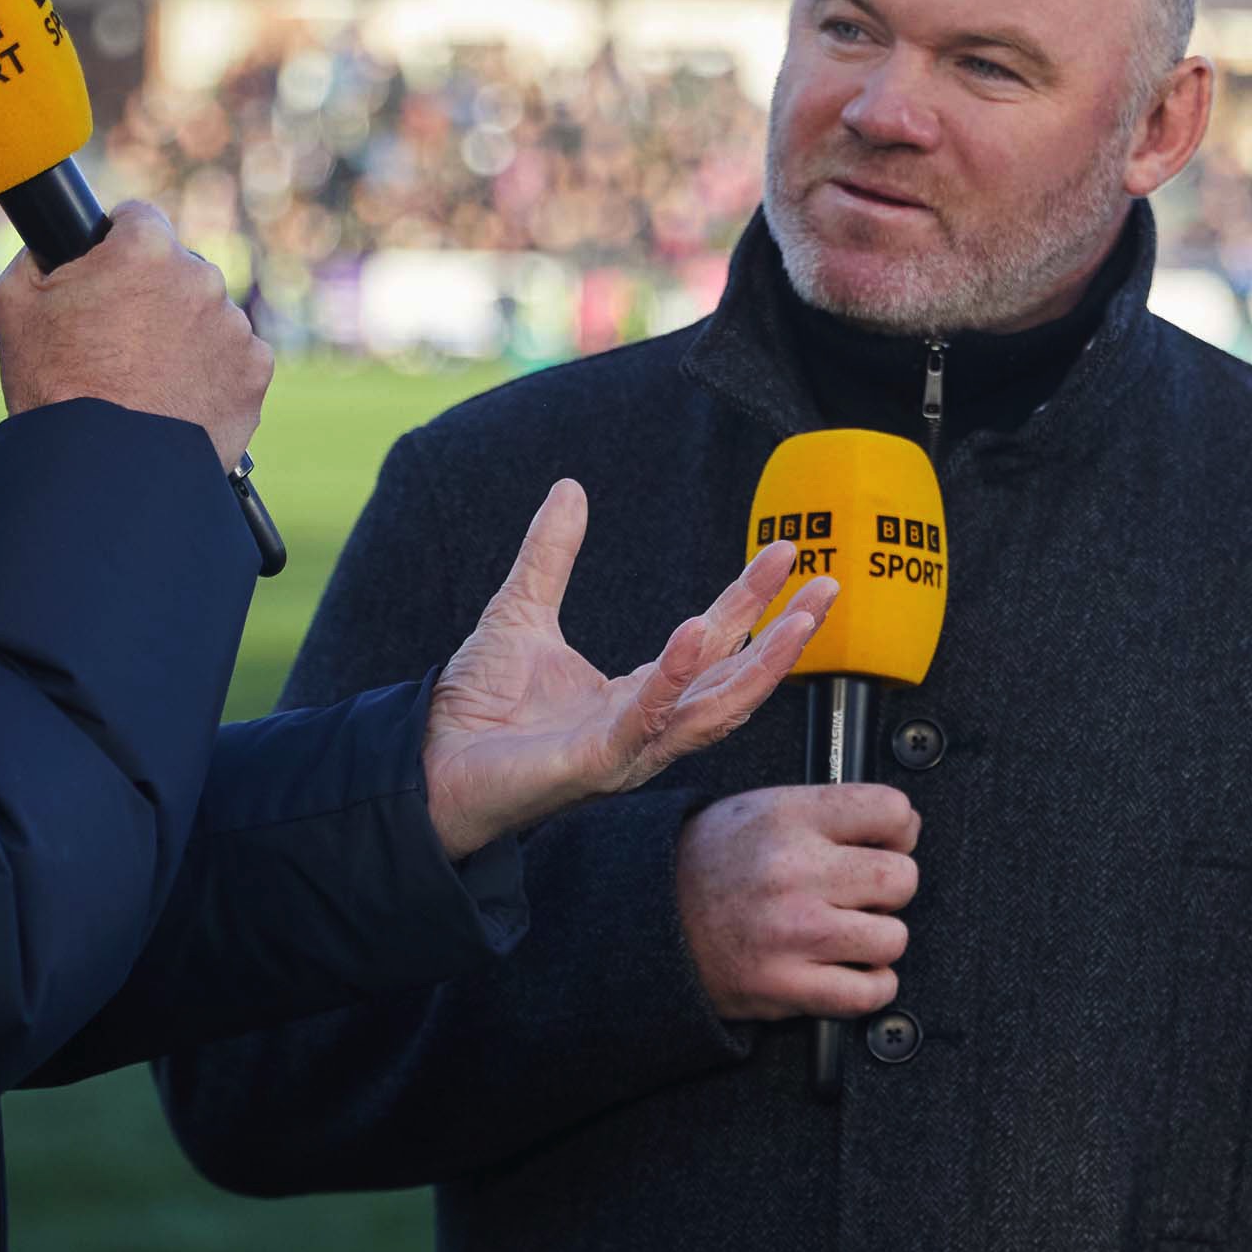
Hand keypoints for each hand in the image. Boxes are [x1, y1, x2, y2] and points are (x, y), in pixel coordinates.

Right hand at [0, 201, 270, 468]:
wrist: (104, 468)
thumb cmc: (53, 385)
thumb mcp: (15, 303)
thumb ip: (38, 256)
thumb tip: (53, 246)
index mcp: (145, 249)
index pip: (138, 219)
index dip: (117, 245)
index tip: (110, 272)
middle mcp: (200, 277)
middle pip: (178, 270)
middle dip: (155, 295)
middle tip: (121, 341)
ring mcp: (233, 325)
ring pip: (208, 316)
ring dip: (186, 336)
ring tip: (147, 379)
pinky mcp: (255, 371)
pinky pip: (234, 360)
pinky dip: (213, 374)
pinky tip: (178, 398)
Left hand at [420, 482, 835, 859]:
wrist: (423, 762)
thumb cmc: (474, 708)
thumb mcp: (521, 611)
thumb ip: (551, 554)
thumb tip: (570, 489)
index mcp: (639, 695)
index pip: (714, 642)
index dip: (753, 598)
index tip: (788, 554)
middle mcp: (647, 727)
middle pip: (734, 677)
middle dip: (787, 635)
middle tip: (828, 586)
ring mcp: (628, 749)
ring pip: (715, 709)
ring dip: (761, 663)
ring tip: (796, 616)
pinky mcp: (596, 762)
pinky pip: (647, 721)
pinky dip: (675, 678)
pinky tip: (695, 634)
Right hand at [676, 784, 920, 1023]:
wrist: (645, 921)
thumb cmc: (709, 865)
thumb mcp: (762, 809)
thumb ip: (830, 813)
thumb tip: (903, 826)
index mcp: (788, 817)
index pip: (892, 811)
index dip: (897, 830)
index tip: (883, 844)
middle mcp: (793, 872)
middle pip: (901, 878)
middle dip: (888, 887)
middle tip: (859, 893)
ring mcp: (792, 933)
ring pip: (893, 937)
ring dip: (877, 939)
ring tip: (845, 931)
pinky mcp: (786, 986)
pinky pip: (869, 992)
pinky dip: (870, 986)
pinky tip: (848, 969)